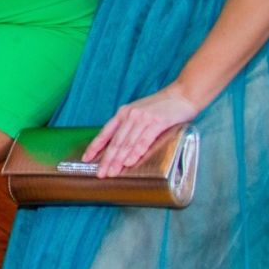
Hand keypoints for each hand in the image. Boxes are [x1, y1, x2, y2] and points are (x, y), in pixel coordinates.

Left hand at [84, 86, 198, 176]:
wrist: (183, 95)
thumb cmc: (161, 107)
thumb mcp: (139, 113)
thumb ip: (129, 126)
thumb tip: (119, 145)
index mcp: (123, 113)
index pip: (105, 133)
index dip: (95, 147)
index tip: (86, 159)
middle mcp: (130, 115)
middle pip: (115, 141)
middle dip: (107, 159)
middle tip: (100, 174)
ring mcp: (143, 118)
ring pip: (127, 143)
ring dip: (119, 160)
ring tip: (112, 172)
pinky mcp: (158, 122)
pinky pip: (144, 140)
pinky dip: (136, 152)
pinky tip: (129, 162)